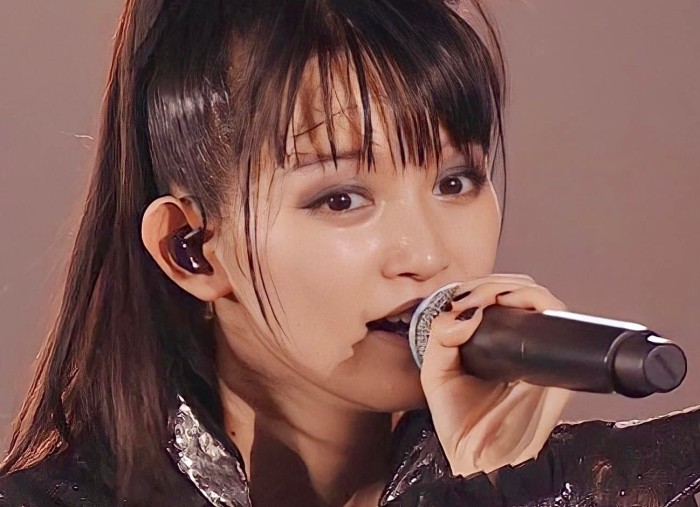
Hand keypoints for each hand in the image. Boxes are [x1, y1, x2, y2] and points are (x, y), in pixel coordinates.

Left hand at [419, 273, 572, 476]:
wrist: (477, 458)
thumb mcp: (435, 372)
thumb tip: (465, 312)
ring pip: (538, 296)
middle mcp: (517, 341)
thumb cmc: (458, 421)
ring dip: (511, 288)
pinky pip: (558, 320)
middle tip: (472, 297)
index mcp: (489, 340)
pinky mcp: (557, 364)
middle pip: (516, 288)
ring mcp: (539, 351)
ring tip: (486, 299)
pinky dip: (536, 302)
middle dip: (493, 283)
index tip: (459, 296)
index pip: (492, 294)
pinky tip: (510, 305)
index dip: (478, 286)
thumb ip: (440, 336)